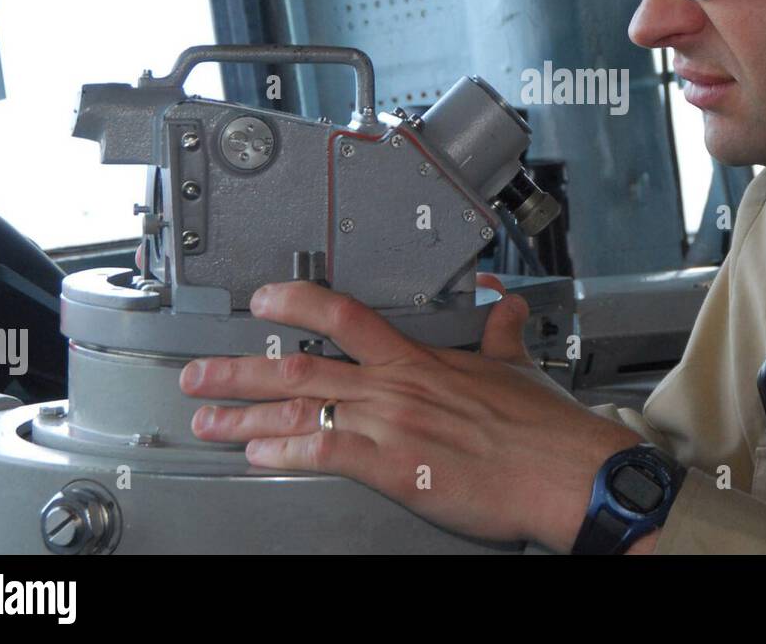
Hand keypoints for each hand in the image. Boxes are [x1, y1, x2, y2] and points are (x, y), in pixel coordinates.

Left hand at [179, 275, 641, 551]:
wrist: (565, 470)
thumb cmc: (544, 427)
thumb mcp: (517, 367)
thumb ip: (498, 333)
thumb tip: (501, 304)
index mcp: (421, 359)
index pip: (346, 315)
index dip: (297, 299)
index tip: (264, 296)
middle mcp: (397, 386)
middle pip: (303, 365)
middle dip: (242, 369)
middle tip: (200, 373)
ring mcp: (392, 426)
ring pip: (303, 408)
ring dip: (246, 415)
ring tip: (208, 419)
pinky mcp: (396, 468)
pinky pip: (328, 452)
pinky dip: (287, 450)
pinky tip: (258, 453)